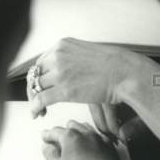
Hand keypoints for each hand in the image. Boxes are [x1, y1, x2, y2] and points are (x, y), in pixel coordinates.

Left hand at [26, 38, 157, 117]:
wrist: (126, 73)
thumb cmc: (114, 64)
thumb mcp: (86, 53)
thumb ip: (72, 59)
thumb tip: (66, 71)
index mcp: (63, 45)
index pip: (41, 61)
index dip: (39, 76)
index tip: (40, 85)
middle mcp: (59, 56)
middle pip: (35, 74)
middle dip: (34, 89)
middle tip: (37, 99)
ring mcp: (61, 73)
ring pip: (36, 87)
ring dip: (35, 100)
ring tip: (39, 110)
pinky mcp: (65, 90)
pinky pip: (41, 99)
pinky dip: (35, 108)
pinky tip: (37, 113)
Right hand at [41, 121, 123, 159]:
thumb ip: (49, 155)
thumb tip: (47, 148)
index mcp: (70, 137)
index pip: (55, 131)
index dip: (48, 134)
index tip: (45, 136)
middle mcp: (85, 133)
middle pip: (72, 125)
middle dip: (63, 130)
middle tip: (58, 137)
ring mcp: (98, 138)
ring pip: (86, 127)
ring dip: (78, 130)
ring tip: (73, 138)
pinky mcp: (108, 145)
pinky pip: (98, 135)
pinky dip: (92, 137)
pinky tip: (90, 142)